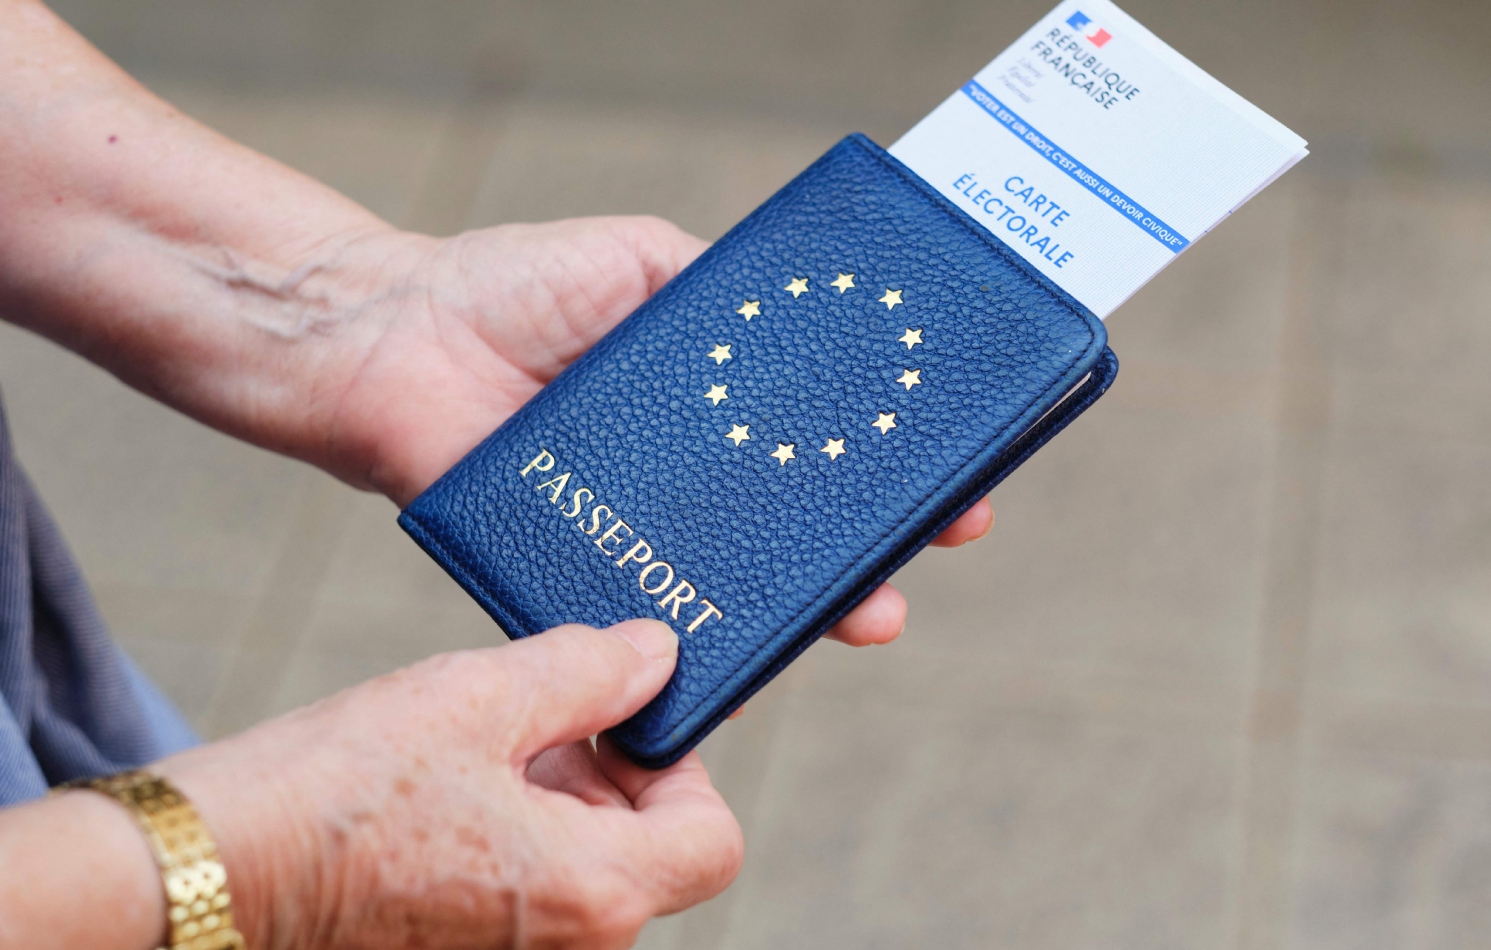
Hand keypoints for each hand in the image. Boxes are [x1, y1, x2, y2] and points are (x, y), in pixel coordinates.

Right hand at [158, 619, 740, 949]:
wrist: (205, 877)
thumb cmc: (335, 790)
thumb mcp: (478, 697)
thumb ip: (589, 672)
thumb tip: (658, 656)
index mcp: (593, 894)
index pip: (712, 840)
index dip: (680, 768)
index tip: (616, 723)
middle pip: (648, 858)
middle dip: (608, 779)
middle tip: (535, 721)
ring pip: (586, 877)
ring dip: (556, 805)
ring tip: (478, 752)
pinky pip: (527, 900)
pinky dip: (512, 843)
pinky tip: (446, 796)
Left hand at [286, 218, 994, 646]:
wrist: (389, 335)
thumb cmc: (511, 286)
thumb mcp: (643, 260)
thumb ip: (721, 293)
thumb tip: (810, 316)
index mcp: (712, 404)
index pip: (821, 447)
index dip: (887, 474)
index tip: (952, 496)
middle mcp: (682, 475)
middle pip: (789, 531)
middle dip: (862, 561)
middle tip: (907, 580)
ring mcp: (632, 528)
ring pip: (729, 585)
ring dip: (798, 613)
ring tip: (860, 621)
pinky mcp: (573, 570)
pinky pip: (638, 621)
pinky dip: (687, 651)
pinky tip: (734, 669)